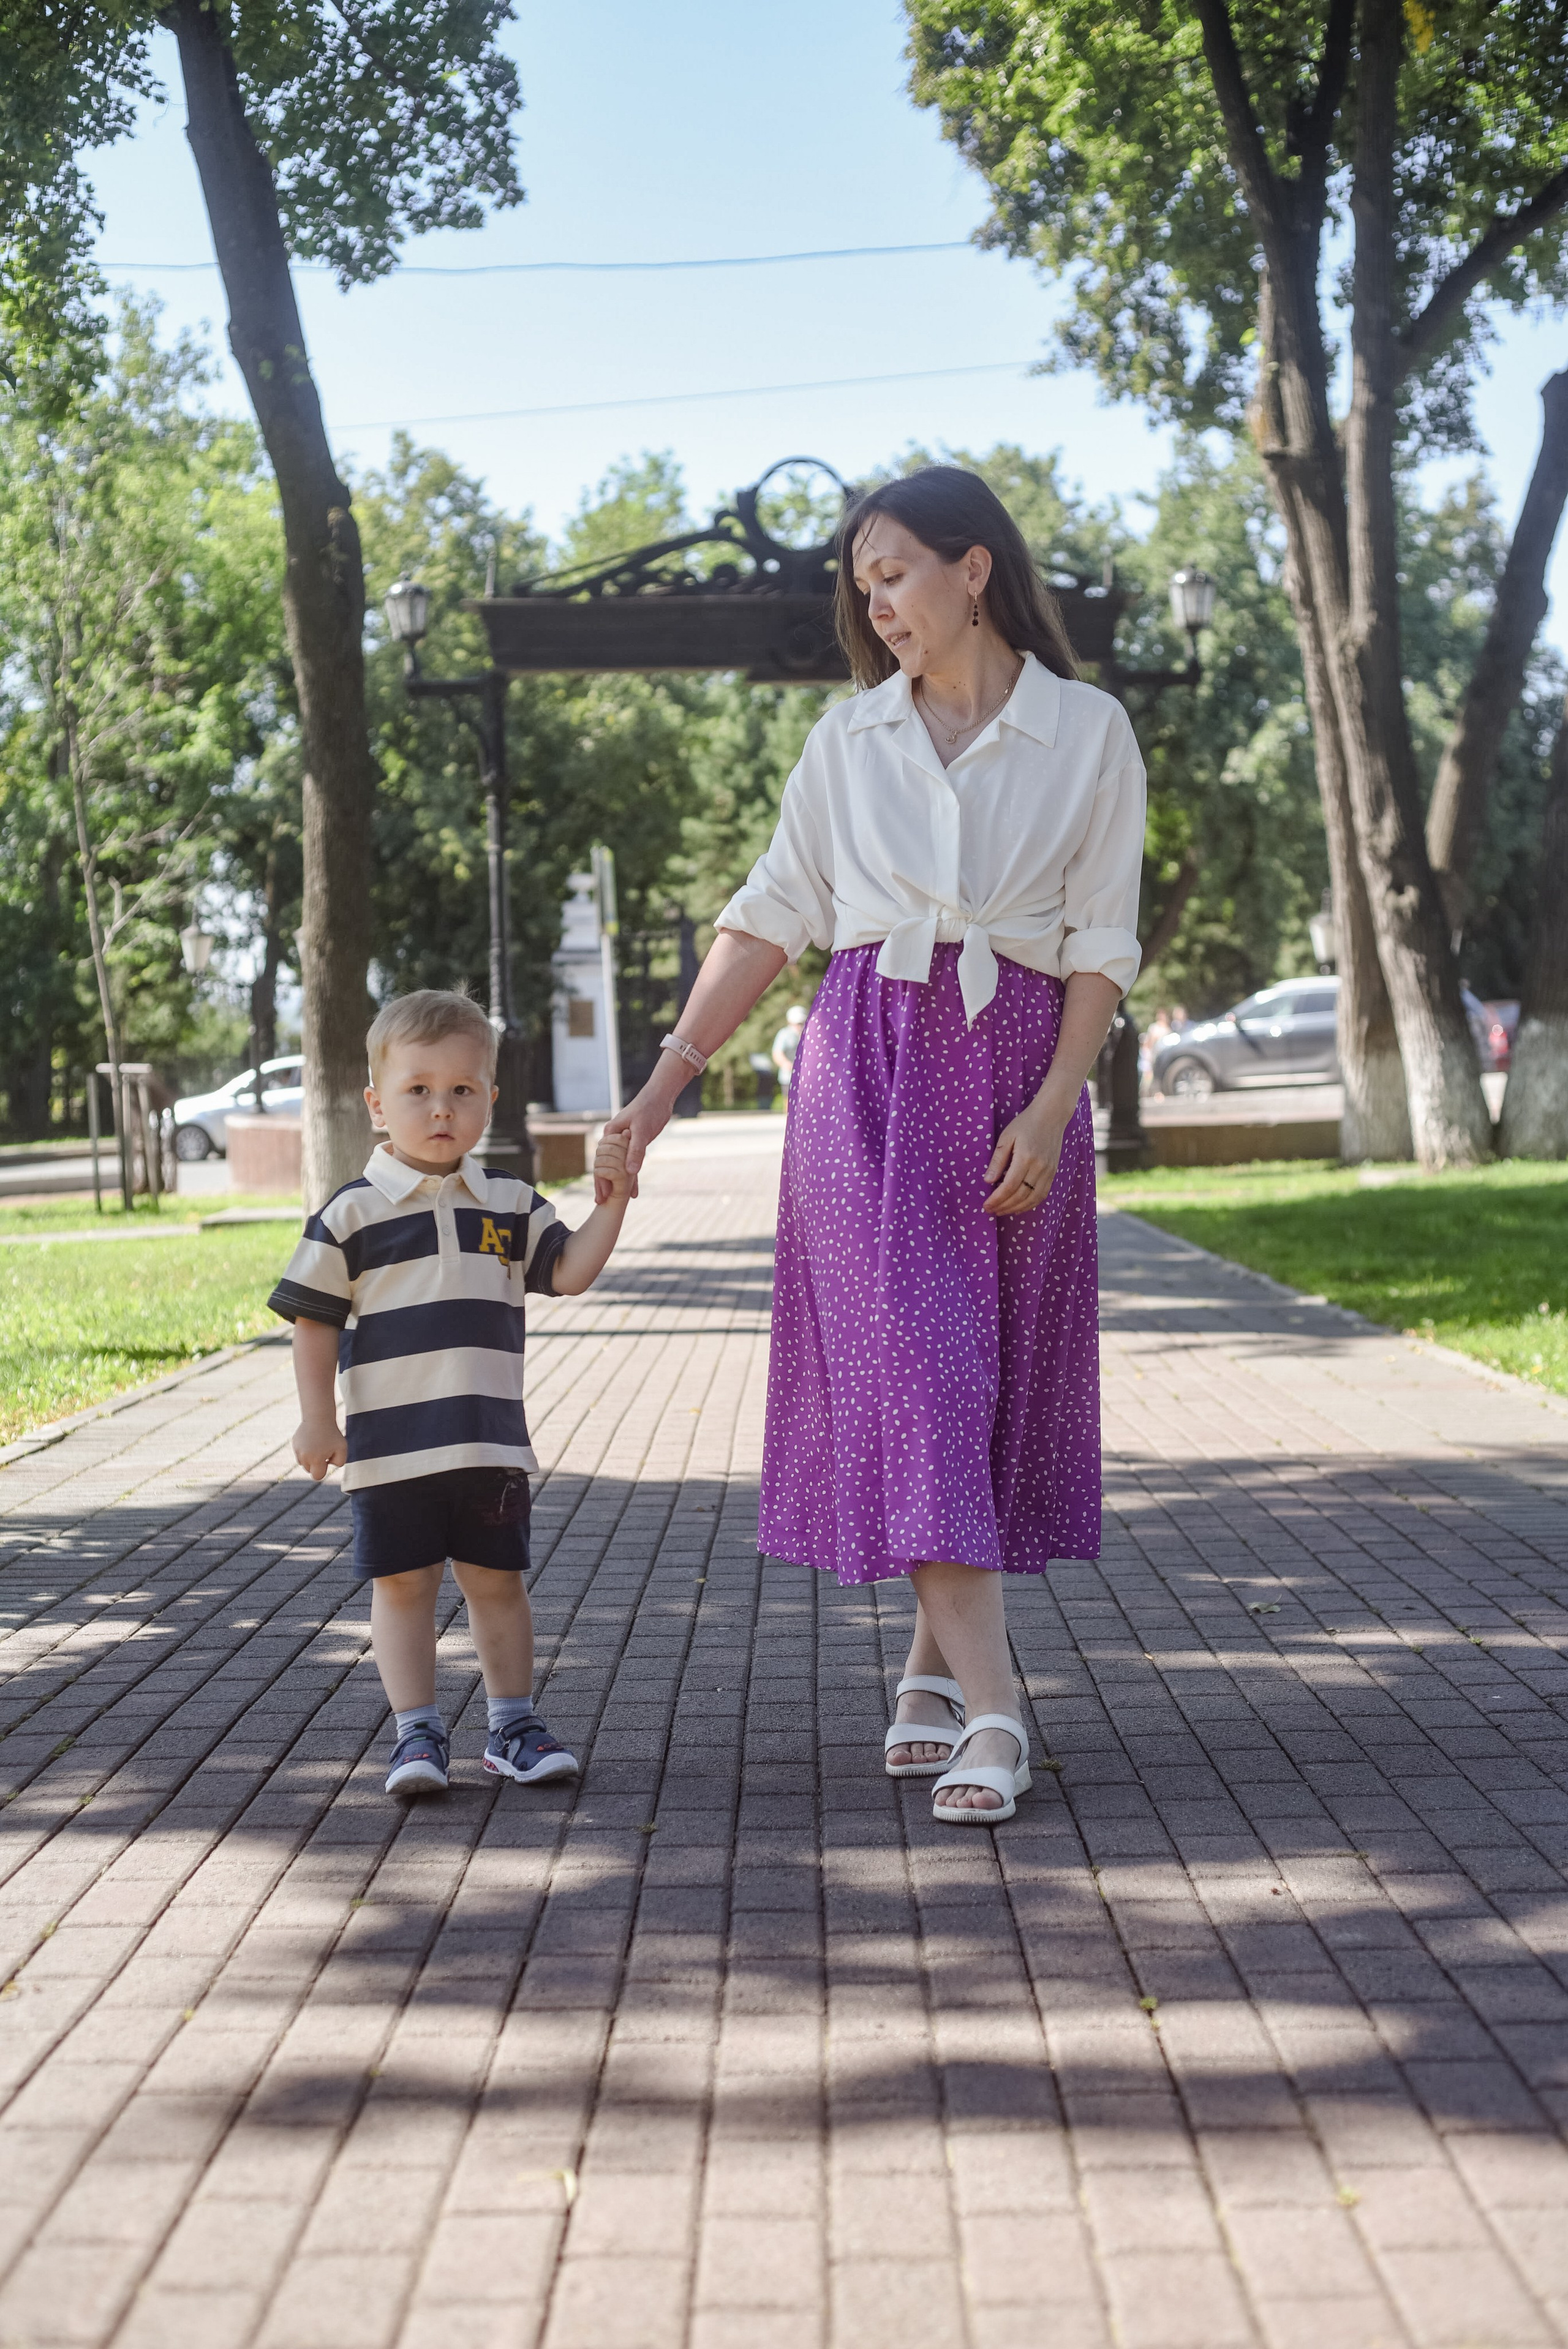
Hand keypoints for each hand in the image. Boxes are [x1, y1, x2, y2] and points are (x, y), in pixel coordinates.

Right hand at [293, 1418, 346, 1479]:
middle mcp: (304, 1457)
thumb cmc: (332, 1434)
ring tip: (317, 1445)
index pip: (317, 1476)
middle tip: (324, 1449)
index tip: (327, 1459)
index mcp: (316, 1460)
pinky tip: (312, 1440)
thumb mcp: (342, 1449)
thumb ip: (339, 1463)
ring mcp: (297, 1450)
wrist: (319, 1417)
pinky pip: (300, 1454)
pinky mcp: (294, 1444)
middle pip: (309, 1470)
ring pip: (303, 1463)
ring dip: (310, 1458)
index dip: (323, 1470)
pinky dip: (305, 1450)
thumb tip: (328, 1465)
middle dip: (316, 1464)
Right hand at [596, 1070, 677, 1204]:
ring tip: (611, 1201)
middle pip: (606, 1166)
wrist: (660, 1096)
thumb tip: (630, 1171)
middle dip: (604, 1184)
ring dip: (616, 1183)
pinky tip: (633, 1191)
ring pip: (617, 1167)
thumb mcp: (643, 1131)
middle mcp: (614, 1140)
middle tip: (601, 1202)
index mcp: (610, 1135)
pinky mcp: (634, 1144)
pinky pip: (630, 1163)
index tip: (601, 1195)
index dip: (600, 1180)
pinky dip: (630, 1176)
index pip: (601, 1162)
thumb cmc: (649, 1109)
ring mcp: (623, 1143)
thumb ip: (636, 1150)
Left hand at [983, 1095, 1069, 1215]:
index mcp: (1026, 1157)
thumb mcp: (1006, 1137)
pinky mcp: (1053, 1173)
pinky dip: (1030, 1204)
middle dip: (1004, 1206)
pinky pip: (1042, 1195)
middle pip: (1021, 1195)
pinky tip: (1018, 1207)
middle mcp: (1040, 1167)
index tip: (985, 1205)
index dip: (997, 1199)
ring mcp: (1049, 1171)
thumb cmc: (1026, 1123)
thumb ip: (998, 1160)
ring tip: (1002, 1211)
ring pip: (1033, 1199)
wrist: (1052, 1116)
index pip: (1010, 1186)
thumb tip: (988, 1181)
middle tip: (991, 1210)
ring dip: (1016, 1208)